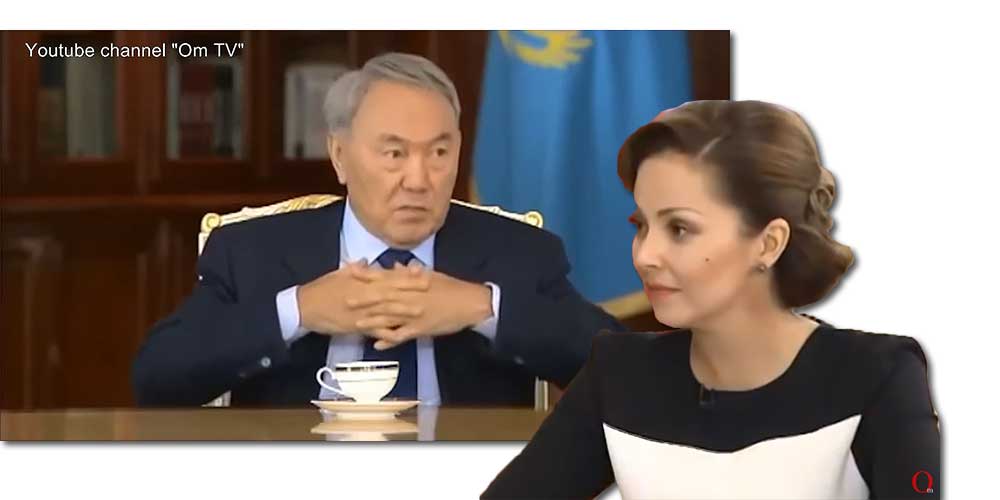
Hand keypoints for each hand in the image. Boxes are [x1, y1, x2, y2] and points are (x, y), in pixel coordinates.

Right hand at [296, 260, 422, 335]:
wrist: (304, 306)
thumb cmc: (321, 289)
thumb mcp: (338, 274)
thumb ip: (355, 269)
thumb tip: (365, 261)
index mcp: (362, 281)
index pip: (388, 276)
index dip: (406, 275)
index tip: (422, 272)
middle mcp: (364, 294)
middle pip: (392, 291)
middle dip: (412, 290)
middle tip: (431, 288)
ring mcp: (362, 311)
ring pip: (386, 310)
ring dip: (404, 310)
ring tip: (421, 311)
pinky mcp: (356, 326)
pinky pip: (374, 330)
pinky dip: (386, 333)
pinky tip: (400, 335)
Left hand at [345, 263, 493, 349]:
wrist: (470, 302)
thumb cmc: (451, 287)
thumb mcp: (431, 275)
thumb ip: (411, 272)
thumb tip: (397, 266)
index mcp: (412, 282)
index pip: (385, 276)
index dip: (367, 275)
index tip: (350, 272)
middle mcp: (410, 296)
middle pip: (383, 297)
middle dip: (363, 299)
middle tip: (345, 300)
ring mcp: (415, 313)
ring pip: (390, 317)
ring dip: (372, 321)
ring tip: (356, 324)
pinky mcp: (421, 328)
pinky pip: (403, 335)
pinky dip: (390, 340)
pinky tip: (377, 344)